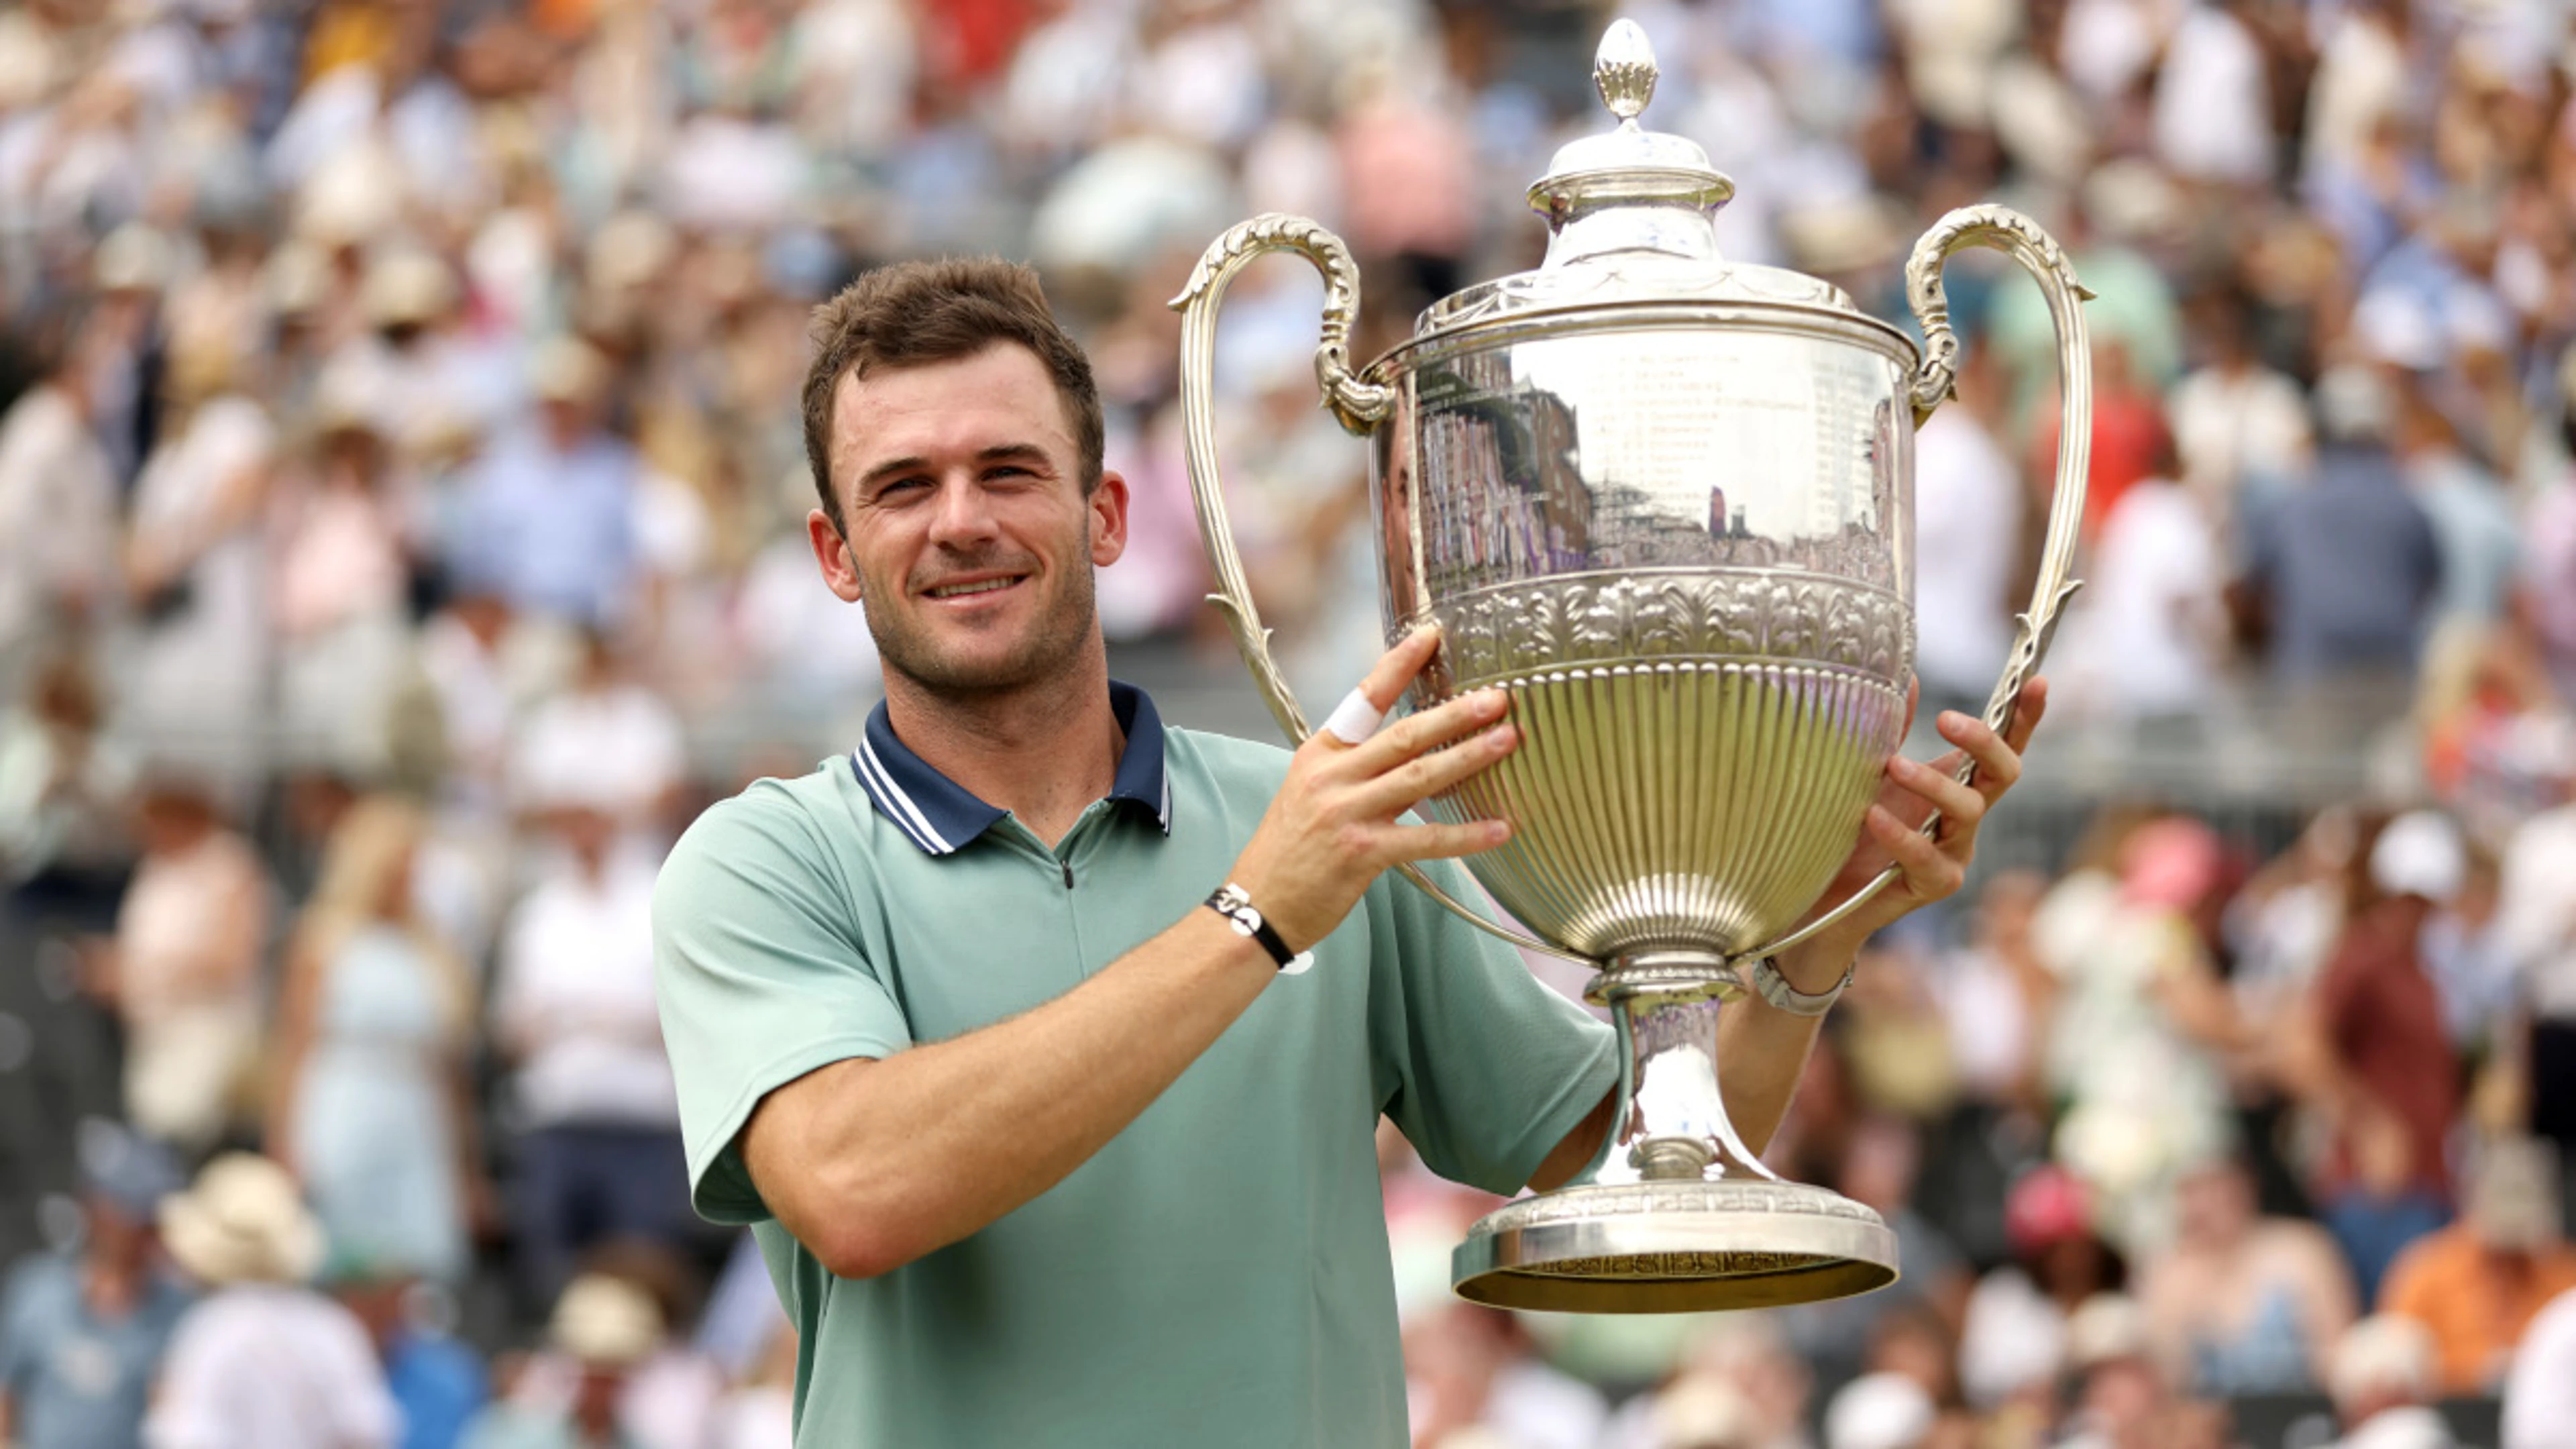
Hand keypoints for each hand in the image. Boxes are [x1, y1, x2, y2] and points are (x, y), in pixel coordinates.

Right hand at [1227, 626, 1516, 952]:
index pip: (1364, 698)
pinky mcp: (1363, 853)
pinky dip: (1465, 835)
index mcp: (1320, 754)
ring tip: (1507, 740)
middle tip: (1497, 697)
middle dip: (1454, 714)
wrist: (1259, 904)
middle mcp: (1333, 778)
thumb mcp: (1310, 791)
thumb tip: (1410, 748)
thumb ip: (1355, 767)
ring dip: (1468, 758)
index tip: (1431, 636)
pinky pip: (1425, 839)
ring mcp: (1347, 814)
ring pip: (1419, 778)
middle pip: (1403, 736)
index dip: (1398, 665)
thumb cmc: (1289, 849)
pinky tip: (1500, 828)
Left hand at [1775, 678, 2049, 986]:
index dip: (2025, 716)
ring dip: (1933, 784)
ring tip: (1893, 766)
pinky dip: (1901, 834)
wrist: (1819, 892)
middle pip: (2004, 774)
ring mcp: (1955, 852)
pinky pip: (1928, 857)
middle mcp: (1965, 817)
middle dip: (1985, 743)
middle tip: (1946, 718)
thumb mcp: (1871, 772)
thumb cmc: (1852, 826)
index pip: (2003, 746)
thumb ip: (1893, 730)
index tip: (2035, 680)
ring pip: (1968, 811)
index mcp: (1957, 782)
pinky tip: (1874, 816)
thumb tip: (1907, 677)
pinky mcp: (1933, 885)